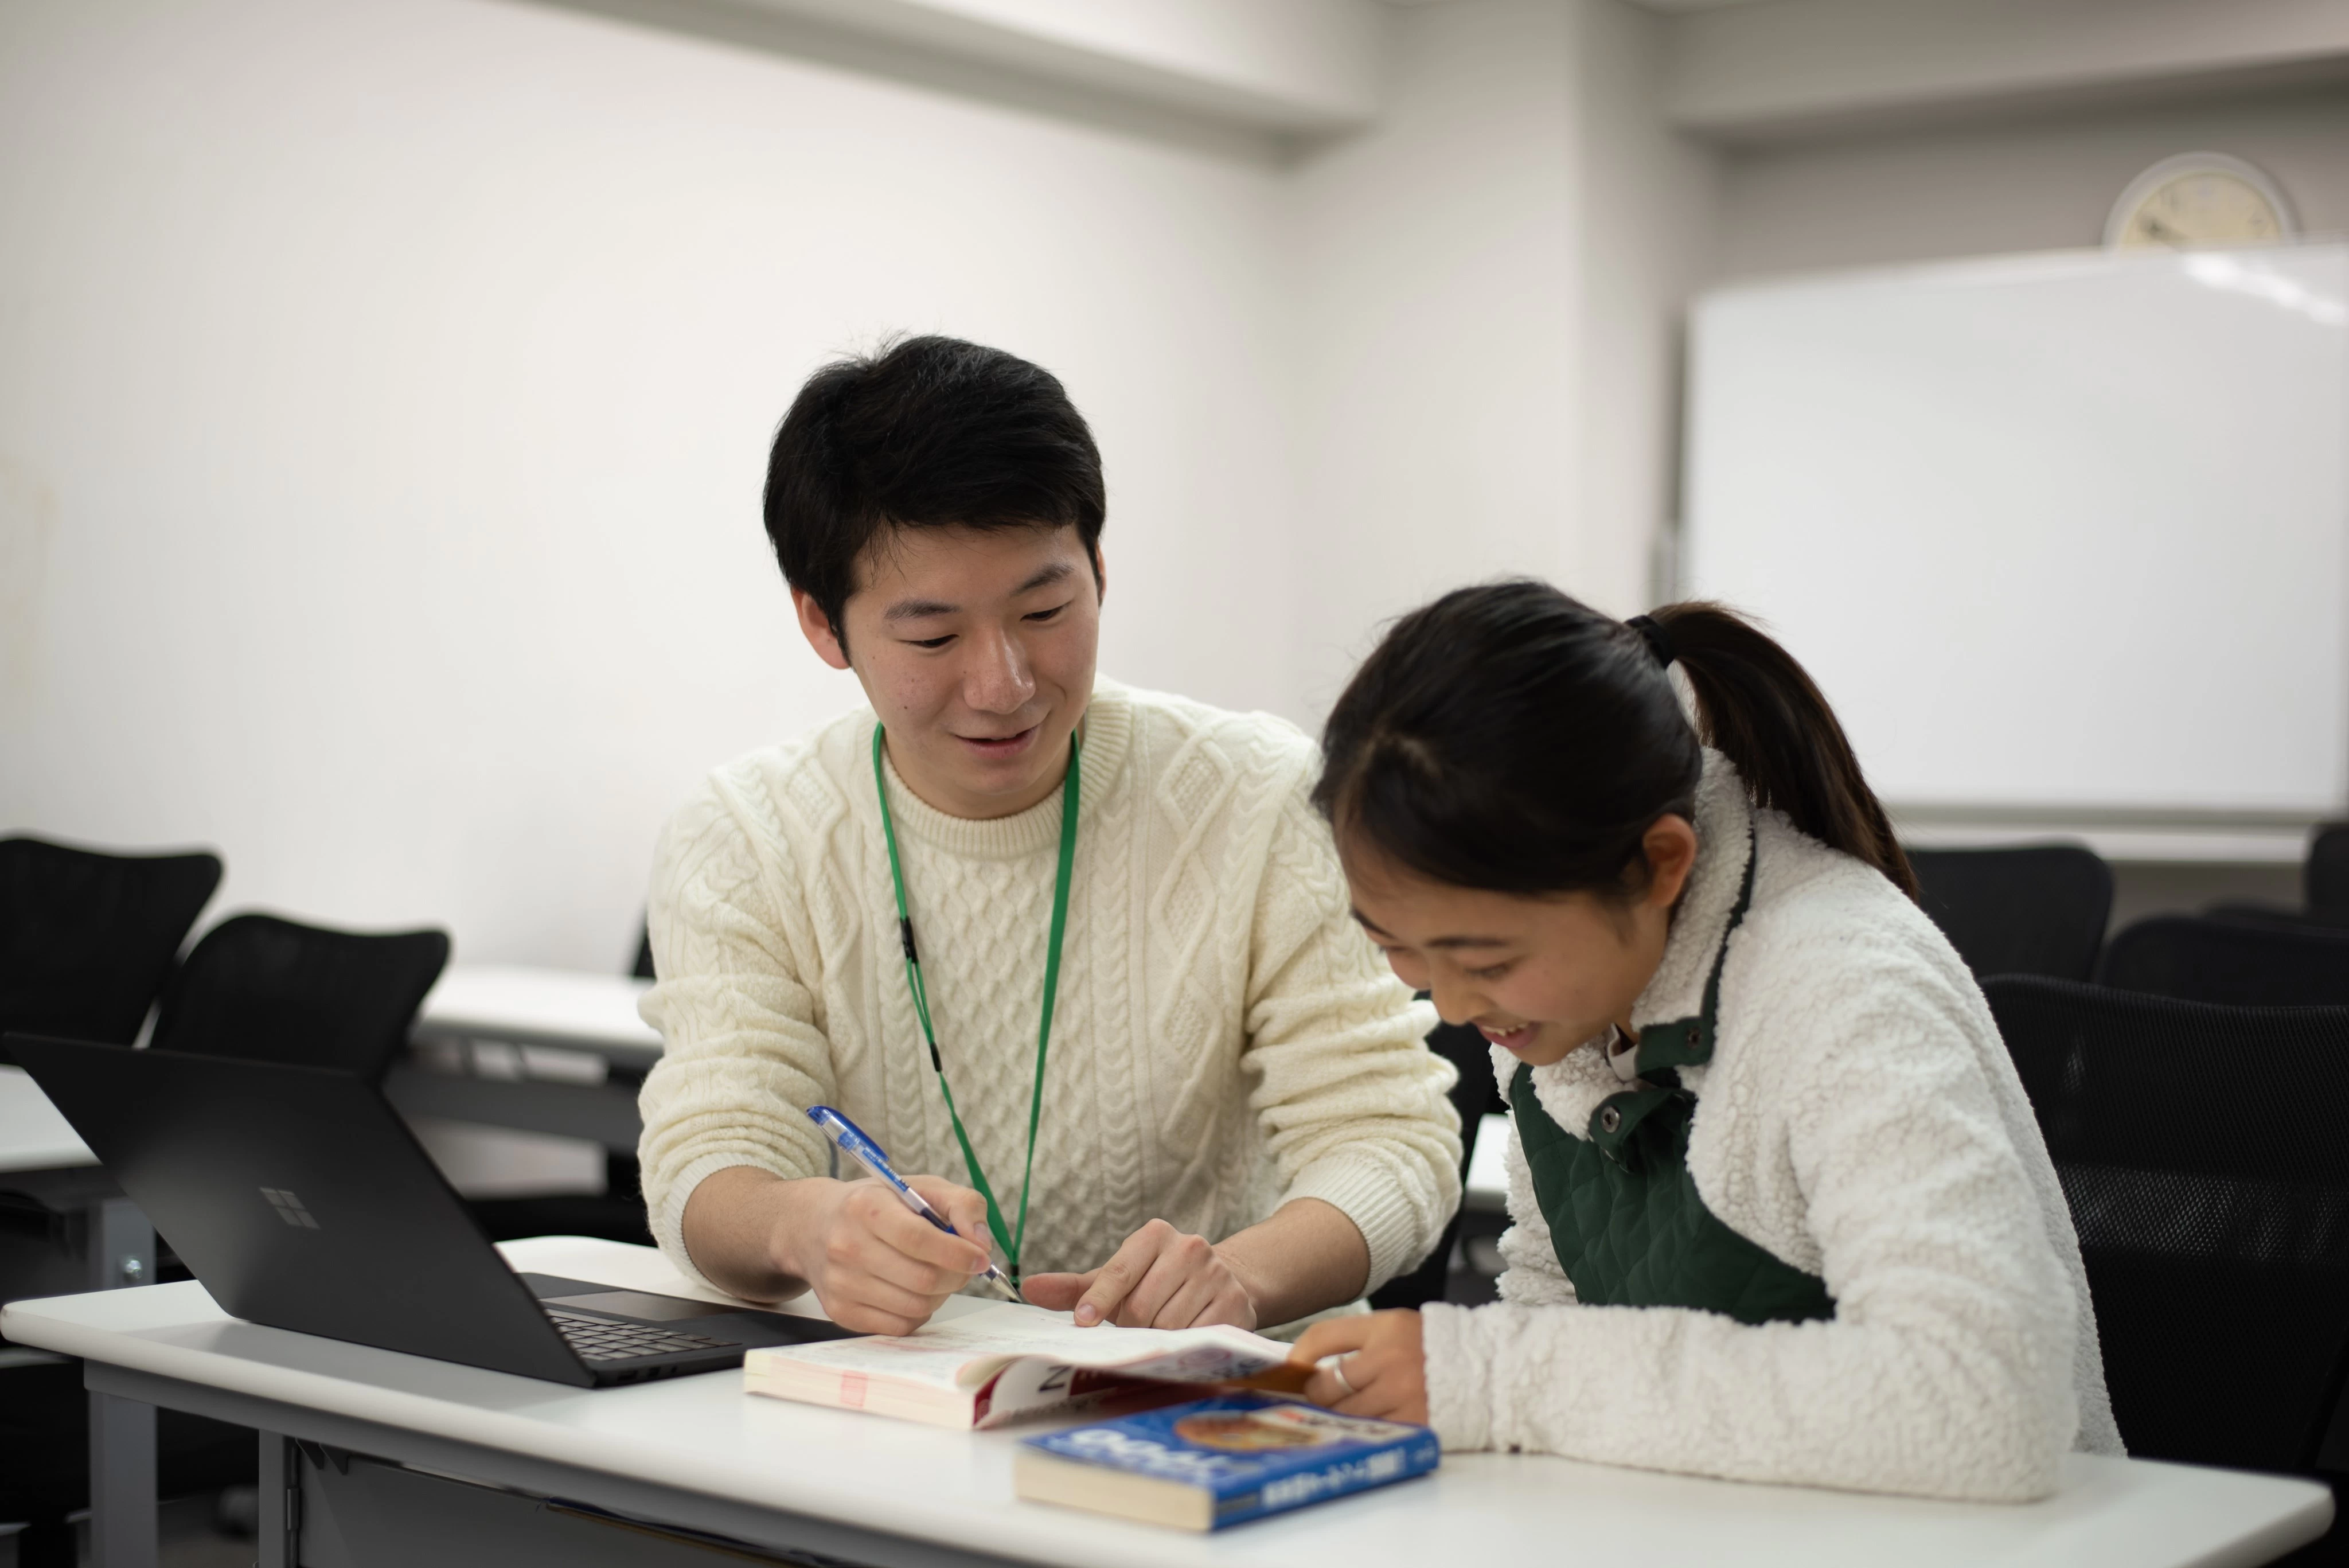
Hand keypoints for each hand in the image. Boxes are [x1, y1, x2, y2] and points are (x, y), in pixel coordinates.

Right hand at [785, 1175, 993, 1334]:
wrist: (815, 1227)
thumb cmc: (878, 1205)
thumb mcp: (920, 1188)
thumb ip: (962, 1204)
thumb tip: (980, 1242)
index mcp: (866, 1207)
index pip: (919, 1239)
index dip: (958, 1253)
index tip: (980, 1257)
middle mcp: (846, 1246)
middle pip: (922, 1279)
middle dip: (956, 1276)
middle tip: (963, 1267)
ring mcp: (840, 1283)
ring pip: (914, 1306)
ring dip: (940, 1296)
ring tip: (936, 1276)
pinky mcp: (840, 1312)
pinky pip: (898, 1326)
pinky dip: (918, 1312)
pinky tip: (913, 1291)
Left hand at [1020, 1218, 1255, 1329]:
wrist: (1221, 1281)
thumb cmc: (1156, 1283)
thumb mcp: (1117, 1280)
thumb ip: (1074, 1288)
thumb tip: (1029, 1288)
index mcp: (1154, 1235)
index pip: (1118, 1271)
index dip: (1099, 1301)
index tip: (1082, 1324)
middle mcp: (1189, 1248)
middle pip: (1142, 1307)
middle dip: (1131, 1327)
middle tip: (1135, 1328)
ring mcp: (1216, 1275)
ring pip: (1169, 1326)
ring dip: (1157, 1339)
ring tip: (1160, 1330)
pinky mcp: (1236, 1304)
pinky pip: (1197, 1338)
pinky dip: (1184, 1346)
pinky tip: (1185, 1337)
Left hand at [1289, 1310, 1425, 1423]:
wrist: (1487, 1371)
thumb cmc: (1434, 1349)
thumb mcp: (1397, 1328)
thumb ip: (1358, 1342)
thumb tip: (1307, 1365)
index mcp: (1386, 1326)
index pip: (1323, 1336)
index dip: (1298, 1356)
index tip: (1289, 1369)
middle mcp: (1390, 1359)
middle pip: (1326, 1384)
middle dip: (1315, 1394)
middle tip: (1314, 1397)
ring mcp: (1401, 1393)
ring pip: (1343, 1413)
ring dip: (1335, 1415)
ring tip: (1338, 1412)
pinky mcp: (1412, 1422)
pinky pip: (1369, 1430)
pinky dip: (1361, 1429)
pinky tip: (1362, 1425)